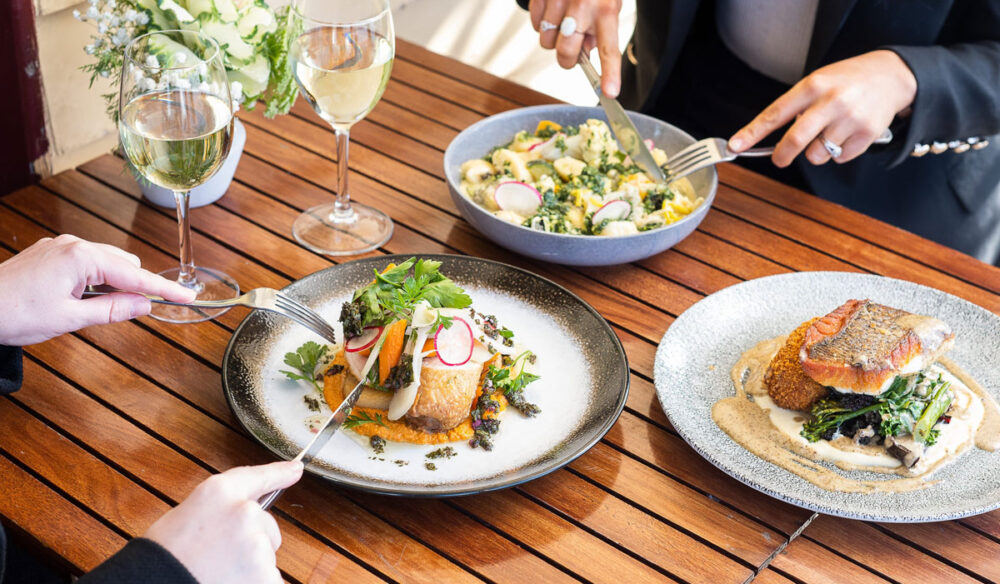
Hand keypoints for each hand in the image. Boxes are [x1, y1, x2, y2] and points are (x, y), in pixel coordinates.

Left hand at [0, 235, 195, 345]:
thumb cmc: (12, 313)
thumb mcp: (70, 318)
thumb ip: (112, 310)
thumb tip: (143, 305)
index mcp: (81, 257)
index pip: (135, 274)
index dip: (163, 289)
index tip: (187, 296)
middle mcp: (72, 245)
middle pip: (124, 263)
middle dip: (136, 285)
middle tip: (141, 311)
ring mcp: (60, 247)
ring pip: (105, 262)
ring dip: (114, 283)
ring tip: (103, 309)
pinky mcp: (50, 254)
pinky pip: (86, 262)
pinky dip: (96, 279)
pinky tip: (86, 298)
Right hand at [144, 461, 303, 583]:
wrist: (156, 582)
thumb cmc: (164, 556)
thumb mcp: (188, 516)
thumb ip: (222, 508)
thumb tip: (250, 508)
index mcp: (220, 492)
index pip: (258, 477)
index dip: (279, 474)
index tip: (295, 469)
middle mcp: (244, 512)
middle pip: (267, 528)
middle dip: (252, 543)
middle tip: (217, 557)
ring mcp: (257, 545)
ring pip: (268, 556)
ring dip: (252, 567)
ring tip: (217, 573)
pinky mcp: (265, 576)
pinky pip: (271, 579)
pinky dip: (256, 583)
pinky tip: (229, 582)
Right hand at [529, 0, 622, 96]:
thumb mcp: (609, 4)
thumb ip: (600, 31)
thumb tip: (585, 52)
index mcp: (606, 10)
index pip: (609, 49)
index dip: (610, 73)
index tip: (610, 92)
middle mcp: (584, 5)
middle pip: (566, 53)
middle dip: (566, 57)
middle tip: (571, 47)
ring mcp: (559, 0)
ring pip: (546, 41)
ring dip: (552, 38)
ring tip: (562, 20)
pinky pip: (534, 25)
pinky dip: (541, 24)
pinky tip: (552, 10)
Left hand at [728, 50, 916, 166]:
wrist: (892, 76)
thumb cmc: (847, 80)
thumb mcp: (818, 81)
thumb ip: (797, 105)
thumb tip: (771, 137)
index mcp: (813, 86)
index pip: (775, 113)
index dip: (752, 132)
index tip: (735, 145)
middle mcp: (831, 101)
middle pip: (795, 140)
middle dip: (782, 155)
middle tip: (780, 158)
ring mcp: (850, 118)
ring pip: (817, 155)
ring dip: (816, 152)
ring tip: (828, 134)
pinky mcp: (867, 134)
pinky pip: (840, 158)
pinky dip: (838, 153)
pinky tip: (846, 135)